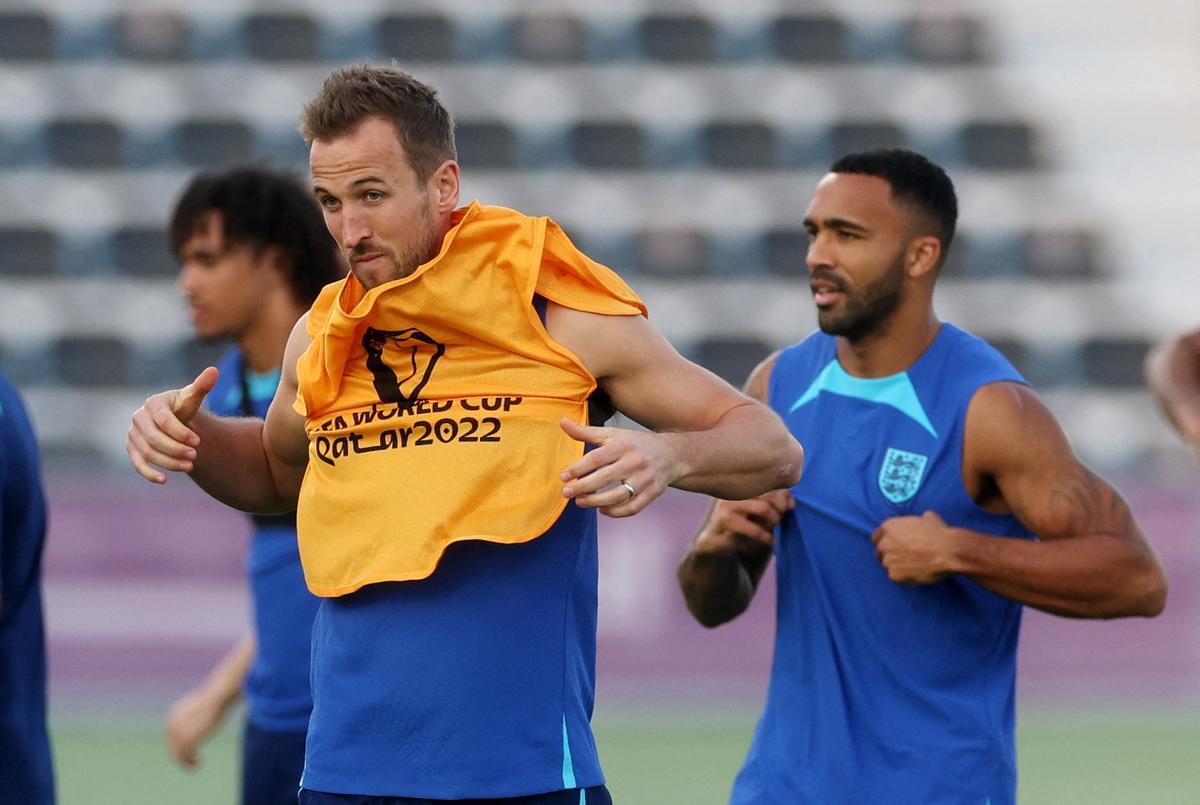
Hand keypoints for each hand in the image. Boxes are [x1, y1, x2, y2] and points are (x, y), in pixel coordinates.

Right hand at [127, 367, 217, 483]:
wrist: (173, 420)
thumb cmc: (183, 407)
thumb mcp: (192, 397)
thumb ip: (202, 385)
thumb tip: (214, 371)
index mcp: (153, 403)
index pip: (164, 420)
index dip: (181, 433)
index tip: (198, 441)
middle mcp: (139, 418)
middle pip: (154, 438)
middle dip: (175, 449)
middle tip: (196, 456)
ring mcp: (133, 434)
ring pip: (147, 452)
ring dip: (168, 462)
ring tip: (190, 466)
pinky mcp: (132, 449)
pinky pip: (137, 463)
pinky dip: (148, 473)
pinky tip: (163, 480)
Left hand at [164, 686, 226, 768]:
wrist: (216, 697)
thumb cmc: (216, 698)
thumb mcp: (202, 706)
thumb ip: (198, 714)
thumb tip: (202, 719)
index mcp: (174, 715)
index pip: (171, 735)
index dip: (179, 744)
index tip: (191, 749)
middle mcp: (172, 725)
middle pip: (172, 746)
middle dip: (181, 754)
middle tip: (192, 759)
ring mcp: (179, 733)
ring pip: (176, 754)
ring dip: (185, 761)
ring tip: (195, 765)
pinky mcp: (187, 740)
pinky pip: (184, 757)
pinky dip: (190, 763)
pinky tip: (198, 764)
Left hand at [558, 418, 681, 516]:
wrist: (672, 454)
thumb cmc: (637, 443)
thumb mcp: (613, 434)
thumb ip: (586, 432)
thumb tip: (562, 422)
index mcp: (623, 445)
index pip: (597, 458)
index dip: (578, 468)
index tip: (563, 476)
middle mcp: (635, 462)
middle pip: (605, 478)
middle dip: (583, 487)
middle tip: (566, 493)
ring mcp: (645, 479)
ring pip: (618, 496)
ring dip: (596, 502)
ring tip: (580, 502)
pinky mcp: (652, 493)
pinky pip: (632, 508)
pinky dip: (616, 512)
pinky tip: (602, 510)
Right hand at [694, 489, 794, 557]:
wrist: (716, 541)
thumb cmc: (741, 522)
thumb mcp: (758, 509)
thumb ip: (774, 501)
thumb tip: (791, 502)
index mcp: (741, 482)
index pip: (769, 481)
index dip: (784, 493)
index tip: (791, 506)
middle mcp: (734, 489)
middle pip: (769, 492)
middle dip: (780, 507)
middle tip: (780, 518)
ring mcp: (727, 504)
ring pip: (763, 507)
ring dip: (773, 519)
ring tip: (773, 527)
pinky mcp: (725, 521)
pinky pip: (754, 528)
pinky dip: (765, 536)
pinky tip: (770, 540)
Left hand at [871, 510, 955, 584]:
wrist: (947, 551)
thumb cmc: (939, 533)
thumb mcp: (928, 518)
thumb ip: (919, 520)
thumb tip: (925, 518)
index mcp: (889, 527)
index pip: (877, 536)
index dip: (885, 541)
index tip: (892, 545)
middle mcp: (884, 543)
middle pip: (880, 552)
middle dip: (889, 554)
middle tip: (903, 557)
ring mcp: (888, 560)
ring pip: (888, 565)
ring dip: (897, 565)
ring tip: (912, 566)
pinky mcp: (894, 575)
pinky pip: (896, 576)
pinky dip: (904, 576)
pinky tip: (916, 572)